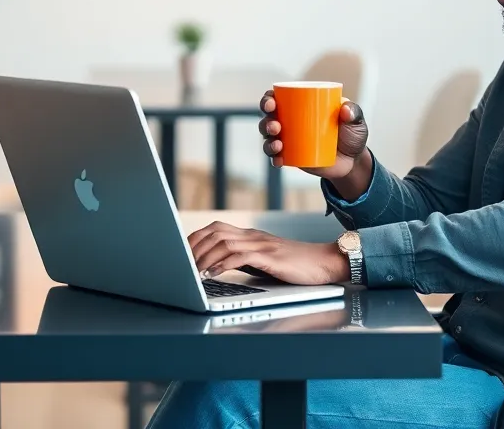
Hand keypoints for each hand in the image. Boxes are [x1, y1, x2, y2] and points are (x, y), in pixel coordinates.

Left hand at [188, 221, 347, 285]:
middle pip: (214, 232)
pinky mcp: (269, 256)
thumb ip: (241, 259)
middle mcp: (252, 236)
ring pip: (223, 243)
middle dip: (193, 247)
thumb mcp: (262, 260)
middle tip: (180, 264)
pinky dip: (223, 264)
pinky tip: (213, 273)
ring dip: (204, 257)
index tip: (180, 254)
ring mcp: (261, 245)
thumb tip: (216, 267)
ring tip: (192, 271)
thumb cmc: (293, 265)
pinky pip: (240, 256)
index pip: (214, 229)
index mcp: (249, 235)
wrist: (323, 262)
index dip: (194, 239)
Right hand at [258, 89, 368, 180]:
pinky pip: (277, 158)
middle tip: (275, 125)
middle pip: (269, 117)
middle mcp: (290, 122)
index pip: (279, 98)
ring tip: (279, 144)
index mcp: (301, 106)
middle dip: (266, 120)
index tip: (272, 102)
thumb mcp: (356, 123)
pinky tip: (279, 160)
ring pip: (269, 138)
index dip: (268, 98)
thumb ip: (354, 114)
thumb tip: (345, 109)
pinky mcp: (292, 157)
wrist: (353, 162)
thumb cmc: (352, 136)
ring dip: (268, 140)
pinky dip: (274, 158)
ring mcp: (289, 140)